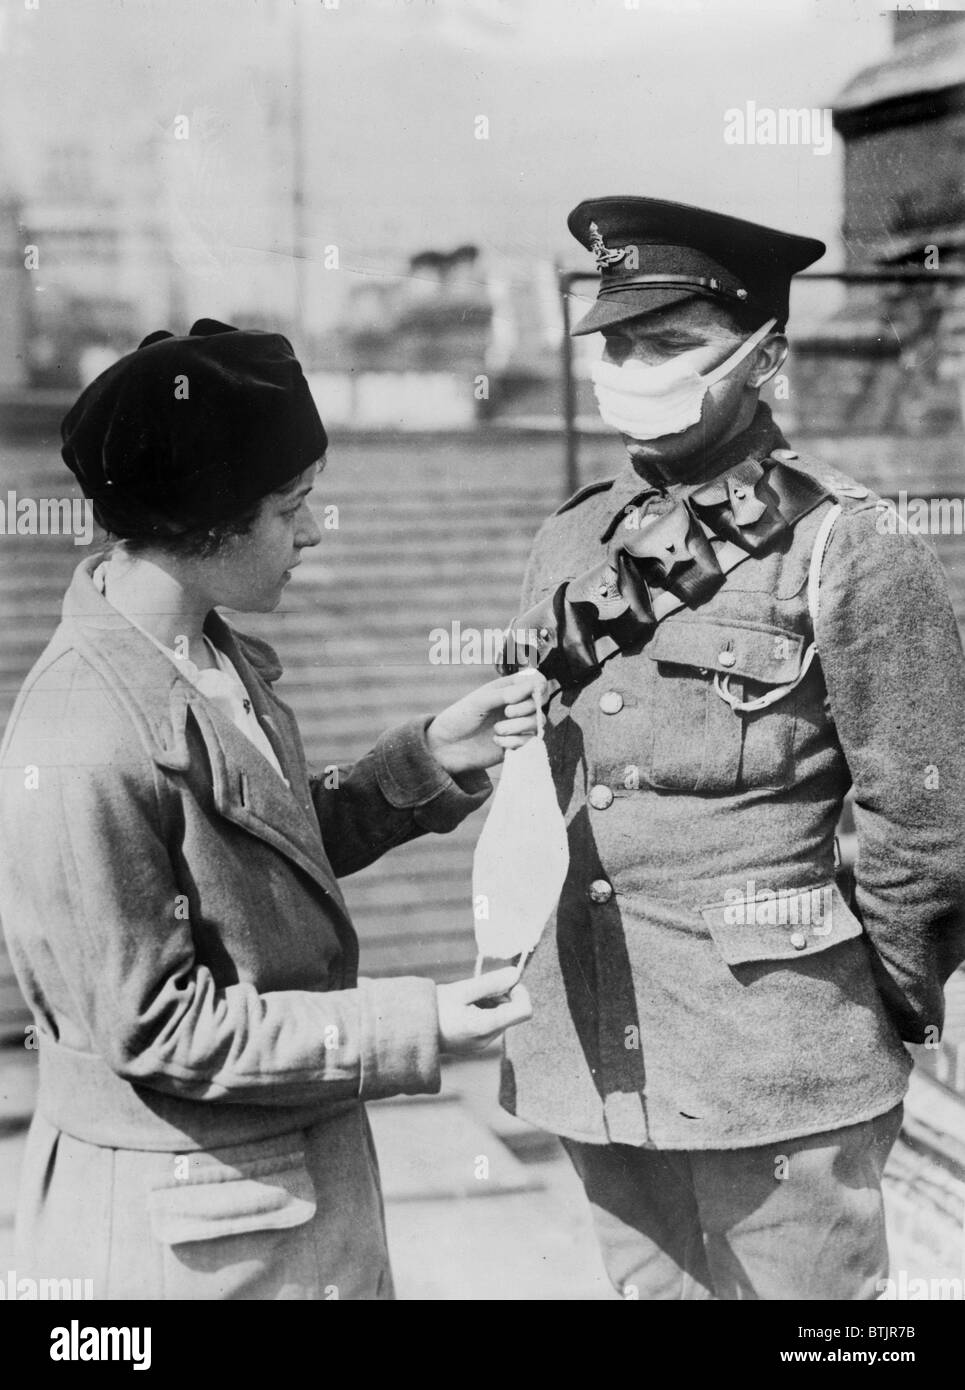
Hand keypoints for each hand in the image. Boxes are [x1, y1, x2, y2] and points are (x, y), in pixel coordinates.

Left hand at [426, 669, 546, 774]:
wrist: (446, 748)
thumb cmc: (459, 718)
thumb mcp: (479, 702)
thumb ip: (505, 694)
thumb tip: (532, 686)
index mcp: (507, 689)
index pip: (535, 681)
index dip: (539, 685)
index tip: (533, 691)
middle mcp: (515, 705)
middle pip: (539, 702)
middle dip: (526, 707)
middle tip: (507, 712)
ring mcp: (516, 725)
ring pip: (537, 722)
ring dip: (519, 726)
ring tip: (497, 730)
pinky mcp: (515, 744)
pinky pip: (529, 742)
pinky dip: (515, 741)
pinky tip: (497, 742)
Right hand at [436, 967, 532, 1054]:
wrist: (411, 1031)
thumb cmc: (434, 1008)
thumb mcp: (461, 990)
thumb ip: (491, 982)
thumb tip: (516, 973)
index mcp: (485, 1026)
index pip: (524, 1010)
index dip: (519, 992)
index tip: (501, 983)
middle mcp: (487, 1039)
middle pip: (511, 1012)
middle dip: (499, 996)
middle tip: (475, 990)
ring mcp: (481, 1044)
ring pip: (501, 1017)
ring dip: (489, 1003)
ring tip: (464, 1000)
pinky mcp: (475, 1044)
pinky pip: (489, 1024)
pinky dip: (482, 1012)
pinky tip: (461, 1010)